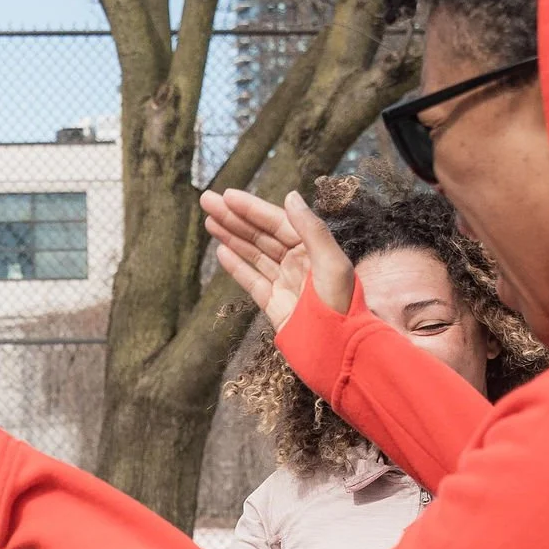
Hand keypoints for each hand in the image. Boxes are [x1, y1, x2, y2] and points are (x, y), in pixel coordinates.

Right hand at [199, 185, 353, 329]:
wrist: (339, 352)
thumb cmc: (342, 307)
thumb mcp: (333, 263)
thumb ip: (311, 230)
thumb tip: (290, 196)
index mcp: (313, 250)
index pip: (277, 222)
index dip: (251, 208)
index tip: (227, 196)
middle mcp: (299, 263)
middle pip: (261, 235)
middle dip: (234, 218)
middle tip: (206, 201)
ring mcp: (285, 283)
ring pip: (253, 254)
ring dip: (231, 237)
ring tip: (209, 221)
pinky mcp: (274, 305)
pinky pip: (252, 280)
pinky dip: (236, 266)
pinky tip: (221, 252)